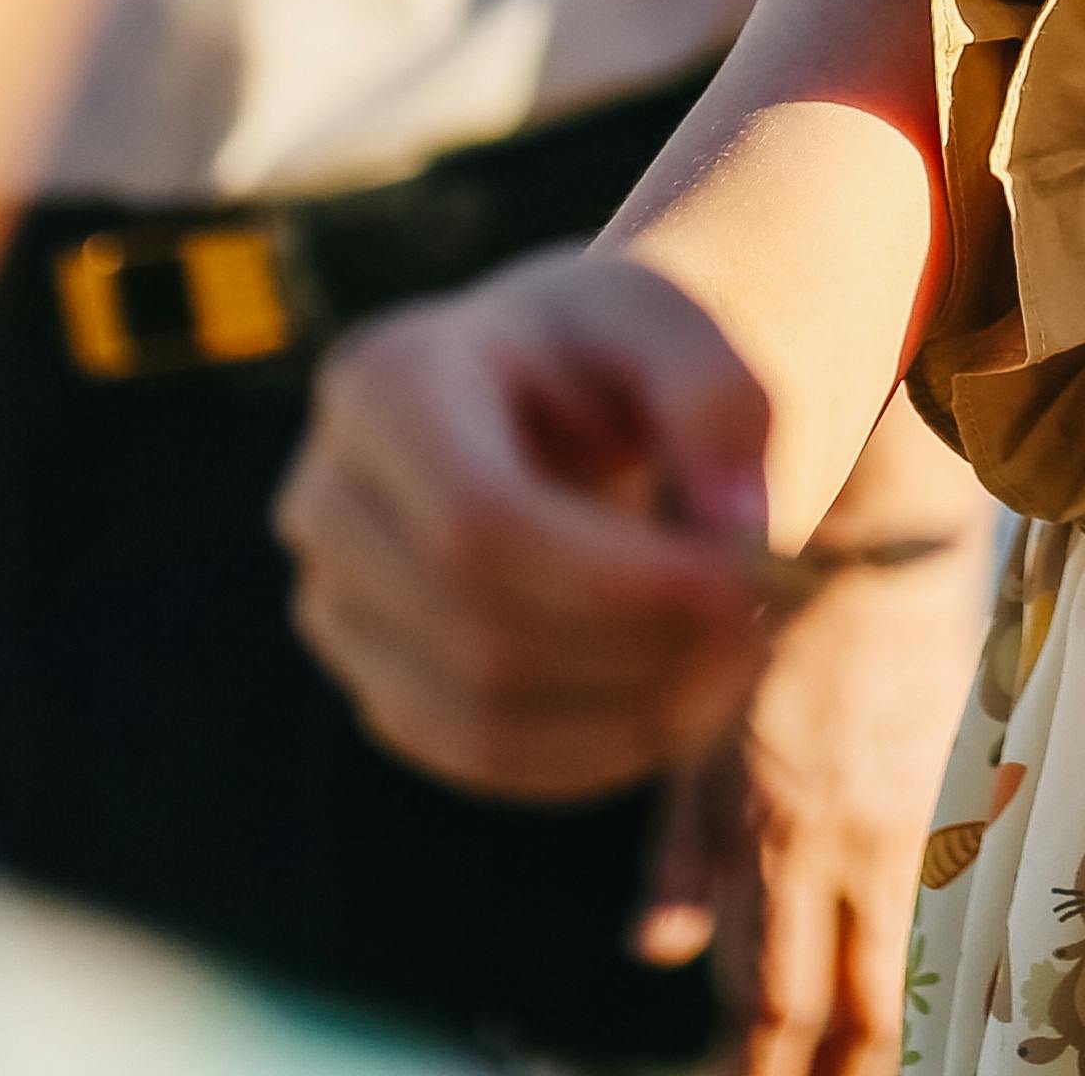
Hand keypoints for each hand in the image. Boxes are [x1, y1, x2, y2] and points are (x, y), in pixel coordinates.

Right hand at [277, 248, 773, 800]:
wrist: (571, 388)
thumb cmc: (626, 349)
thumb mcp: (683, 326)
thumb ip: (722, 400)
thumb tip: (737, 528)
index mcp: (389, 377)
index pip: (479, 524)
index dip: (614, 581)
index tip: (741, 588)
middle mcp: (328, 496)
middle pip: (477, 628)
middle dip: (635, 650)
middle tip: (756, 631)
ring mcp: (335, 601)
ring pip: (474, 712)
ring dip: (625, 713)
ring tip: (731, 665)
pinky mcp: (378, 681)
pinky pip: (479, 757)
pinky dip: (593, 750)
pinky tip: (679, 704)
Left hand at [643, 529, 989, 1075]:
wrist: (873, 530)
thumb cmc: (767, 622)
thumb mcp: (699, 732)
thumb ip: (685, 851)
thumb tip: (660, 952)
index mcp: (774, 832)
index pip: (768, 1003)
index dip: (753, 1070)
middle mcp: (850, 841)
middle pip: (848, 1013)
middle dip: (826, 1075)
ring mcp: (921, 819)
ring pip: (912, 973)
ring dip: (883, 1036)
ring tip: (857, 1067)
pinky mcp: (969, 789)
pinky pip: (954, 910)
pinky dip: (934, 964)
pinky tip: (919, 984)